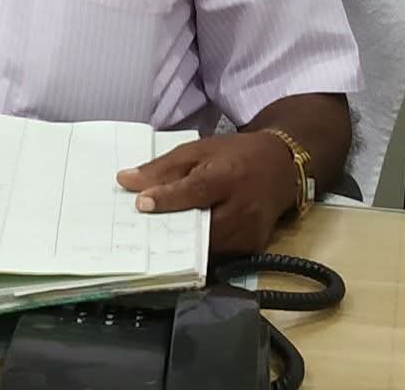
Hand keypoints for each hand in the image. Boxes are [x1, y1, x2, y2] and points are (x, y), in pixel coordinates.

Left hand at [116, 132, 296, 252]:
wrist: (279, 166)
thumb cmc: (233, 155)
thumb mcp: (196, 150)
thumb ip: (162, 168)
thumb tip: (125, 180)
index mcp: (227, 176)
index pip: (195, 190)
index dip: (167, 199)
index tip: (141, 204)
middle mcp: (243, 207)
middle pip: (201, 227)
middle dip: (170, 229)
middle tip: (139, 231)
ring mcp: (251, 231)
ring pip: (208, 247)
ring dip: (182, 244)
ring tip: (155, 238)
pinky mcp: (254, 247)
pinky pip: (220, 254)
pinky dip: (198, 250)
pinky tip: (180, 243)